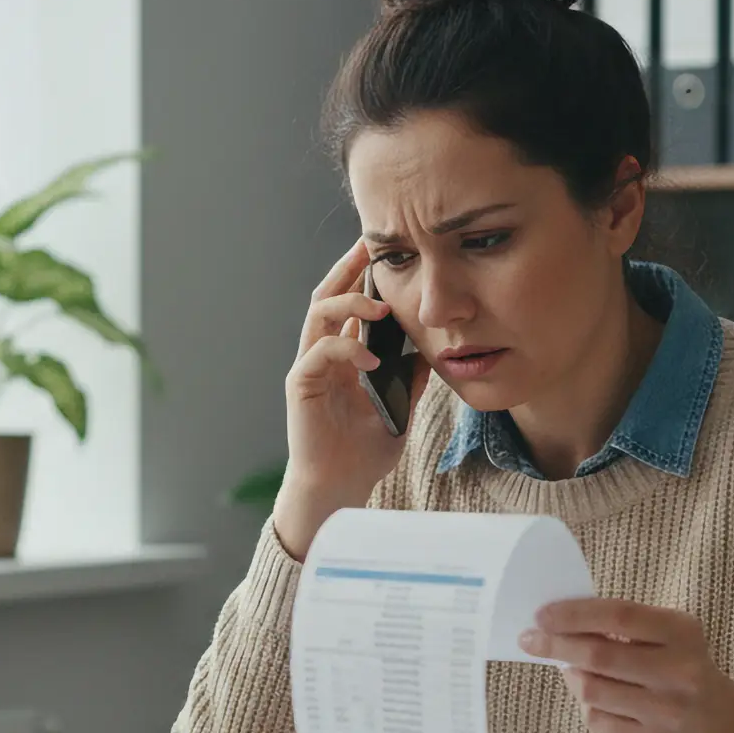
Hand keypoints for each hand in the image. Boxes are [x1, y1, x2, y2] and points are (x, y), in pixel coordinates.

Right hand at [270, 238, 431, 557]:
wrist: (338, 487)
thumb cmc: (364, 452)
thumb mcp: (401, 408)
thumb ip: (412, 379)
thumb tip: (433, 350)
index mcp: (344, 356)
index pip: (350, 303)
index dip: (364, 275)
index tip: (388, 251)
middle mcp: (322, 355)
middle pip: (328, 295)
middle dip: (349, 268)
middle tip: (372, 245)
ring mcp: (309, 368)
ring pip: (319, 315)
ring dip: (349, 303)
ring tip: (379, 305)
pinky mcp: (300, 386)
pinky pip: (319, 353)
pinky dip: (346, 349)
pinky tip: (371, 359)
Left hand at [518, 598, 733, 732]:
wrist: (722, 730)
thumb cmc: (678, 669)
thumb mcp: (666, 638)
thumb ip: (619, 628)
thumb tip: (553, 624)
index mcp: (682, 633)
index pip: (619, 615)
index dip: (574, 614)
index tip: (540, 615)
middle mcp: (680, 673)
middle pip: (598, 655)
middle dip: (555, 644)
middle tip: (529, 639)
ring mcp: (667, 713)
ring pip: (591, 690)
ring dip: (573, 676)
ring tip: (573, 669)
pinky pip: (597, 719)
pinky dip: (588, 705)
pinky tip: (599, 699)